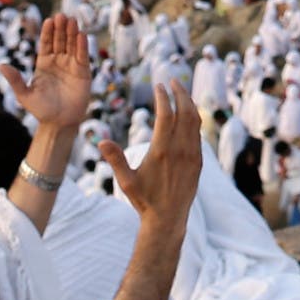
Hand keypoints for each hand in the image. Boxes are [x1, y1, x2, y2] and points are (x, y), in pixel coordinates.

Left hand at [0, 14, 92, 129]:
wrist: (58, 123)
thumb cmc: (40, 110)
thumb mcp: (24, 94)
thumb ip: (14, 79)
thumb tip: (0, 65)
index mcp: (43, 64)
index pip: (46, 43)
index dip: (47, 32)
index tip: (48, 20)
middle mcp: (58, 62)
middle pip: (60, 41)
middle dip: (61, 28)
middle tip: (62, 15)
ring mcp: (71, 66)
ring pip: (72, 45)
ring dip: (72, 33)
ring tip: (72, 20)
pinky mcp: (83, 73)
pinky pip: (82, 57)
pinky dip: (82, 46)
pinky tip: (82, 35)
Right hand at [103, 81, 199, 231]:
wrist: (168, 218)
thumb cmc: (144, 200)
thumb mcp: (126, 181)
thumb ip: (115, 159)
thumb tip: (100, 140)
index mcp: (161, 150)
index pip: (166, 115)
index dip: (163, 97)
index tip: (158, 85)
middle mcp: (180, 150)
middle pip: (185, 112)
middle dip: (180, 93)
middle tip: (172, 81)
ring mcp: (192, 155)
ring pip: (195, 121)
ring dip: (189, 103)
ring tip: (181, 92)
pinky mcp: (198, 161)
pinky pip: (198, 134)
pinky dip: (194, 119)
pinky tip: (188, 114)